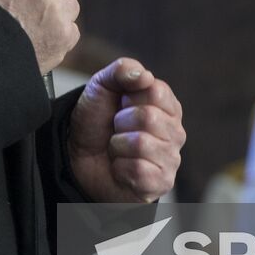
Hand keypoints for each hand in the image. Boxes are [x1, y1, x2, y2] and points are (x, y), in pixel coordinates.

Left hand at [68, 58, 183, 202]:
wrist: (78, 156)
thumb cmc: (97, 121)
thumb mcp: (101, 86)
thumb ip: (121, 70)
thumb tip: (145, 76)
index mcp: (168, 105)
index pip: (156, 91)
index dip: (129, 96)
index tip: (121, 104)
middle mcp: (175, 132)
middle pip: (149, 117)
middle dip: (121, 122)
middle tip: (116, 129)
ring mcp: (170, 159)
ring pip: (141, 144)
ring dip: (118, 145)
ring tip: (117, 148)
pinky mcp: (161, 183)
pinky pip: (139, 169)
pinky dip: (120, 167)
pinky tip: (120, 167)